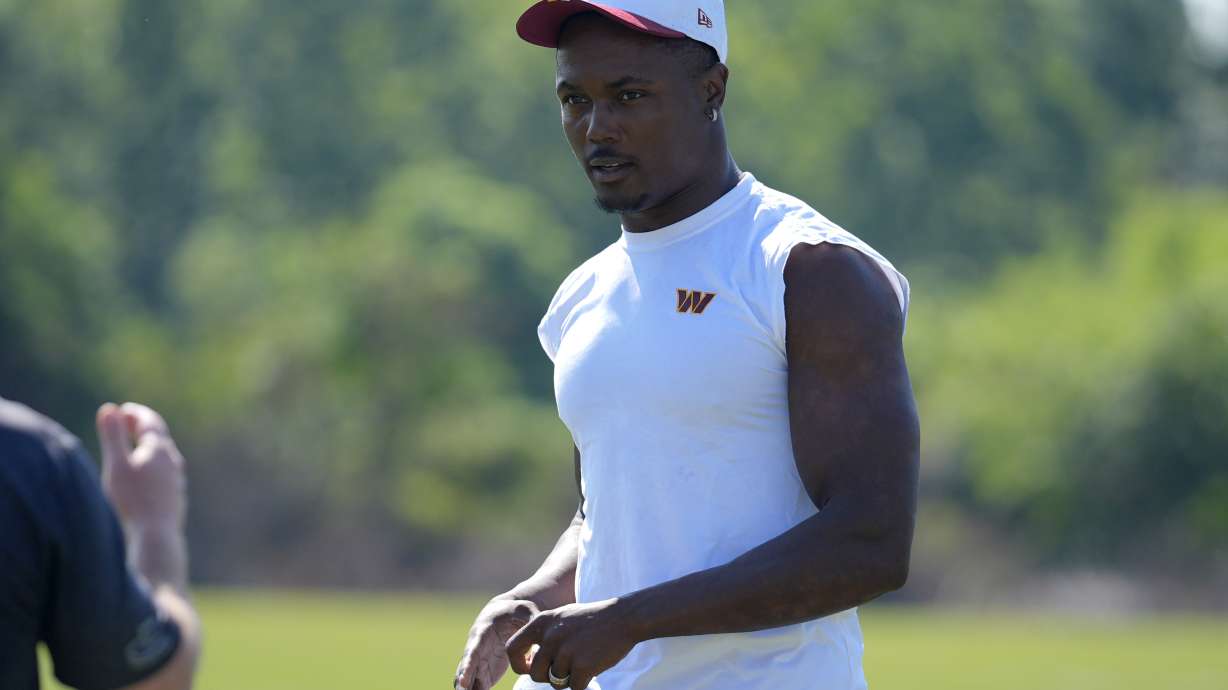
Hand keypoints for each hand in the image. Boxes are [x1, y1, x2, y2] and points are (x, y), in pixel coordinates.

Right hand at [95, 402, 185, 530]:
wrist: (156, 535)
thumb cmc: (133, 499)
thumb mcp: (117, 464)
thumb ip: (113, 436)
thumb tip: (109, 408)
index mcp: (160, 449)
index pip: (150, 422)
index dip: (136, 414)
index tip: (123, 410)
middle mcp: (173, 461)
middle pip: (158, 437)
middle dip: (141, 426)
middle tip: (126, 421)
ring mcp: (176, 479)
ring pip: (163, 455)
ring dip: (148, 445)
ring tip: (135, 444)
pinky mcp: (174, 495)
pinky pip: (164, 471)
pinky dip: (152, 463)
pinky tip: (145, 474)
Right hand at [455, 597, 539, 689]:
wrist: (505, 616)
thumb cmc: (515, 611)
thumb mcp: (525, 611)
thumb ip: (531, 622)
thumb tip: (541, 634)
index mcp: (482, 632)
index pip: (473, 650)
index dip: (468, 664)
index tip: (463, 678)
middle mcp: (476, 649)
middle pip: (466, 667)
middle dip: (463, 681)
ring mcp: (479, 662)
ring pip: (469, 678)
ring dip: (467, 689)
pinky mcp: (484, 671)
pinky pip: (477, 685)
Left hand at [505, 599, 638, 689]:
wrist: (624, 617)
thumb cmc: (594, 620)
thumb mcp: (563, 618)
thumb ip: (545, 636)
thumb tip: (531, 663)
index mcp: (542, 622)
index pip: (513, 648)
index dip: (519, 664)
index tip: (532, 667)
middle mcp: (550, 636)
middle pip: (536, 673)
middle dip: (548, 677)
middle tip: (566, 669)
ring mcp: (566, 651)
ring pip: (555, 682)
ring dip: (568, 678)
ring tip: (584, 661)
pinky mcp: (582, 665)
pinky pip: (574, 687)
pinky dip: (584, 682)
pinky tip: (594, 665)